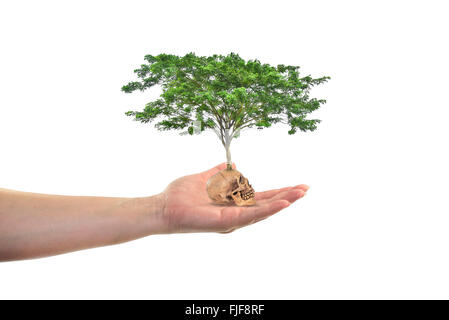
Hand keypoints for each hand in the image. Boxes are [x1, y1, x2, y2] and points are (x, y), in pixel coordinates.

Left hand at [159, 163, 308, 233]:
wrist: (164, 207)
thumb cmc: (180, 195)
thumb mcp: (205, 178)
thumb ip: (219, 172)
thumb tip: (231, 164)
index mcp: (232, 203)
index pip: (260, 197)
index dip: (278, 191)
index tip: (295, 185)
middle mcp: (236, 213)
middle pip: (267, 204)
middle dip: (287, 196)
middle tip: (306, 188)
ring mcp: (233, 219)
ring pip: (263, 210)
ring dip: (283, 201)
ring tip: (300, 193)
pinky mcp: (227, 221)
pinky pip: (251, 215)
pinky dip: (268, 209)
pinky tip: (283, 203)